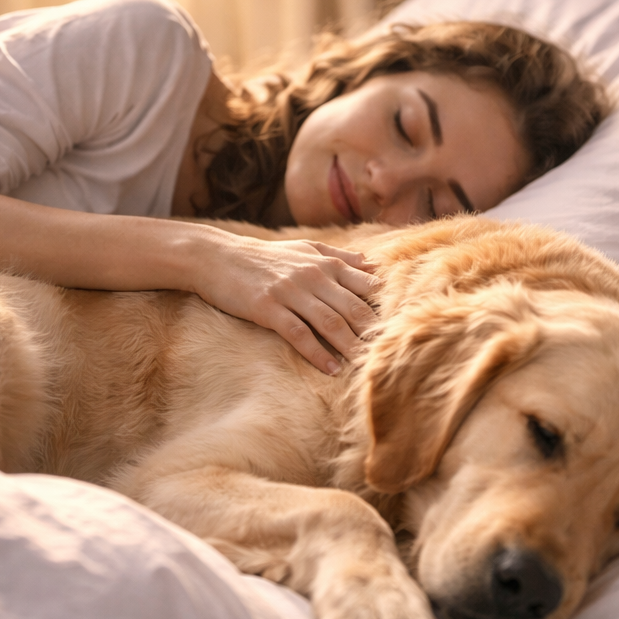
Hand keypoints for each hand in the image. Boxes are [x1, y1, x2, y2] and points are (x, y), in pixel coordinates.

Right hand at [192, 230, 380, 374]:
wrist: (216, 257)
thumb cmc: (265, 257)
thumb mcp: (304, 249)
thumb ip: (340, 258)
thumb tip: (374, 265)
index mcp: (325, 263)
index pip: (366, 286)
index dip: (386, 307)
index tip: (401, 327)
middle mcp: (313, 276)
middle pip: (353, 307)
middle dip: (374, 332)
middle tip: (390, 354)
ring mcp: (290, 292)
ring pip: (330, 322)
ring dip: (350, 346)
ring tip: (366, 366)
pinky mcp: (268, 308)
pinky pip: (298, 334)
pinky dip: (317, 353)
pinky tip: (330, 369)